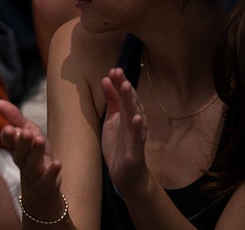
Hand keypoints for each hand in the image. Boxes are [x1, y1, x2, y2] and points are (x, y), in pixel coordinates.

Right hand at [0, 99, 62, 195]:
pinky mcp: (46, 182)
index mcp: (15, 147)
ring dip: (35, 152)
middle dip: (22, 142)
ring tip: (39, 140)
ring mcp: (33, 173)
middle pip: (19, 152)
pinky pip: (48, 178)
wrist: (42, 185)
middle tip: (26, 132)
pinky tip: (57, 163)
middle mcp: (22, 160)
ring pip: (32, 163)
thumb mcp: (28, 131)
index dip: (8, 136)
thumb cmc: (34, 153)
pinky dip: (52, 171)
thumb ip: (15, 117)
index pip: (8, 141)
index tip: (9, 129)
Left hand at [100, 68, 148, 193]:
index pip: (123, 95)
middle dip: (125, 87)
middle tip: (118, 72)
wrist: (126, 174)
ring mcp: (136, 135)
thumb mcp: (111, 120)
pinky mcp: (136, 150)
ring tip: (127, 87)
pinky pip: (138, 137)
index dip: (119, 82)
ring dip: (132, 101)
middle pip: (130, 102)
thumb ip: (111, 101)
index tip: (113, 69)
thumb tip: (106, 80)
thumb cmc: (118, 145)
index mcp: (126, 115)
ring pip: (135, 115)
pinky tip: (138, 118)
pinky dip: (138, 127)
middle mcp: (133, 122)